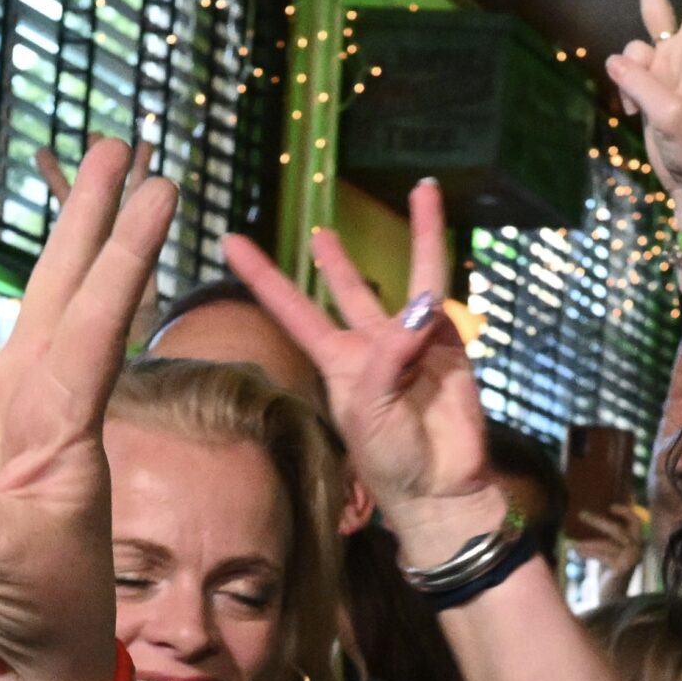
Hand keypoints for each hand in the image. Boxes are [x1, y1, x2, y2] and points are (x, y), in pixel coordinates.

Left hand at [222, 182, 498, 561]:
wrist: (440, 489)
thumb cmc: (392, 460)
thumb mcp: (370, 411)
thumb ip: (389, 359)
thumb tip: (423, 309)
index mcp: (337, 361)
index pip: (291, 309)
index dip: (262, 275)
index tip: (230, 240)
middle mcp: (372, 346)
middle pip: (350, 290)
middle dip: (336, 260)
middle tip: (319, 229)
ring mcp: (415, 346)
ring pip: (413, 283)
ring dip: (419, 237)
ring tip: (422, 191)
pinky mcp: (452, 352)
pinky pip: (442, 315)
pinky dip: (434, 310)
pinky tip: (427, 310)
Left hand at [568, 505, 646, 589]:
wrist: (612, 597)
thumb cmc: (608, 572)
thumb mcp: (608, 550)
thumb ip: (606, 537)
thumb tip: (588, 516)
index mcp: (637, 543)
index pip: (636, 523)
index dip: (626, 512)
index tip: (610, 507)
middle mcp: (637, 550)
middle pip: (618, 530)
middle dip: (598, 521)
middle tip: (581, 515)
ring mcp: (631, 560)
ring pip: (607, 544)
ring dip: (588, 542)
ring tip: (572, 542)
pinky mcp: (622, 569)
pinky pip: (602, 555)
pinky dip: (588, 552)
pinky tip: (576, 551)